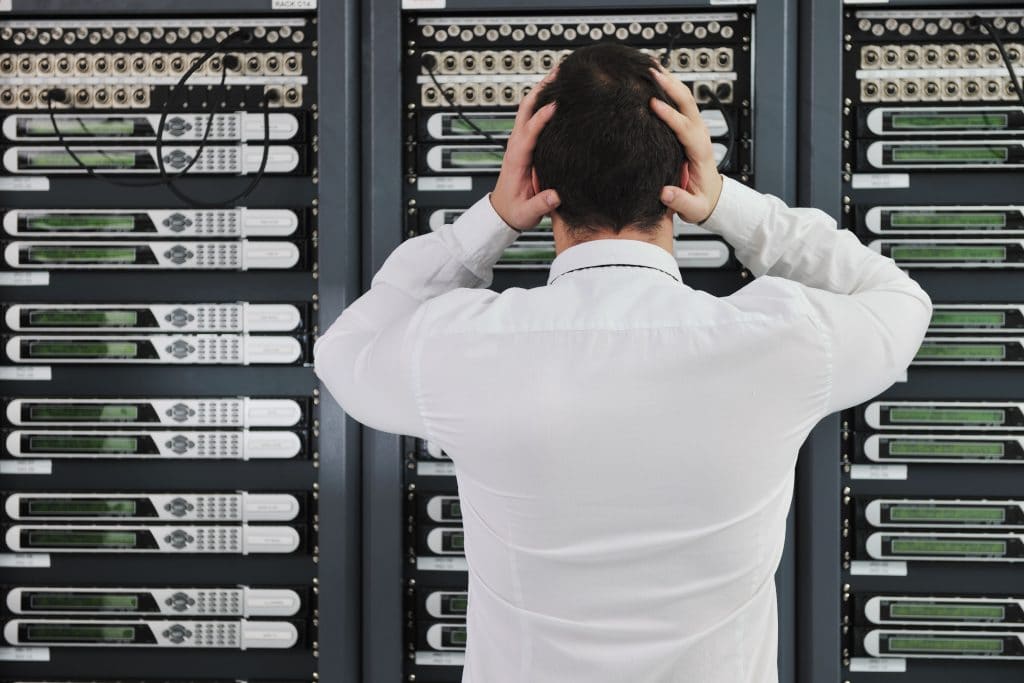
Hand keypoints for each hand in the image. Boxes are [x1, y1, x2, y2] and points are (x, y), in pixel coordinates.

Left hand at [489, 68, 560, 230]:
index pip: (528, 132)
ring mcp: (519, 142)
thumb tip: (555, 196)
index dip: (541, 118)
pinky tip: (555, 93)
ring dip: (541, 90)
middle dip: (540, 90)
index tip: (555, 105)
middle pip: (526, 110)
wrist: (502, 212)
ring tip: (559, 74)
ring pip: (528, 109)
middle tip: (558, 73)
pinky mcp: (525, 143)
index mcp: (516, 159)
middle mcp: (516, 145)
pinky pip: (532, 116)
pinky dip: (542, 101)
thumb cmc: (514, 211)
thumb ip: (541, 204)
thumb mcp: (527, 213)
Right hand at [648, 66, 723, 223]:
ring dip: (670, 81)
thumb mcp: (693, 209)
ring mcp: (695, 128)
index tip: (654, 104)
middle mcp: (699, 136)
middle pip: (688, 104)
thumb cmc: (702, 201)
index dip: (671, 116)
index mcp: (700, 153)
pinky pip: (680, 102)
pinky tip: (656, 77)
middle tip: (652, 72)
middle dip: (671, 87)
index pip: (686, 129)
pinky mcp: (688, 126)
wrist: (712, 197)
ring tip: (650, 66)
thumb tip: (665, 192)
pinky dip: (669, 87)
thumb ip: (681, 201)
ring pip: (685, 98)